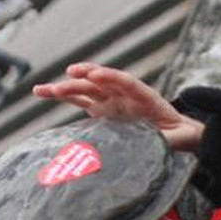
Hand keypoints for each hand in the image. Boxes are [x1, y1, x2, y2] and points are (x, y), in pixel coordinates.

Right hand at [32, 63, 204, 151]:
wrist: (175, 132)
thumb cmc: (177, 135)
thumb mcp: (178, 139)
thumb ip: (168, 140)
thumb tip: (161, 144)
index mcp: (146, 97)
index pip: (127, 83)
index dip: (112, 78)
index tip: (96, 75)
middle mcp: (125, 95)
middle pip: (101, 83)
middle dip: (83, 81)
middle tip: (66, 80)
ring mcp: (112, 100)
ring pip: (86, 89)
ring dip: (66, 87)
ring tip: (42, 89)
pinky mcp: (102, 109)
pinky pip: (81, 99)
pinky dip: (64, 95)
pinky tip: (43, 92)